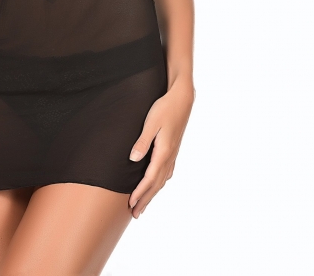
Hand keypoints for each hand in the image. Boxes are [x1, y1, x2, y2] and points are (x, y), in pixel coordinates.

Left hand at [128, 79, 194, 218]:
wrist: (182, 99)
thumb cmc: (165, 108)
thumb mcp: (151, 122)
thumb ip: (142, 141)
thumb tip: (133, 159)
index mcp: (163, 152)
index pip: (150, 178)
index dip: (140, 192)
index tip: (131, 204)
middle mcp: (169, 156)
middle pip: (157, 184)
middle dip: (145, 199)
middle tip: (135, 214)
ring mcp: (173, 154)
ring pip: (162, 180)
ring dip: (152, 193)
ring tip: (143, 204)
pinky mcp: (173, 149)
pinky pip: (166, 172)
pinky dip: (159, 183)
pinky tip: (157, 184)